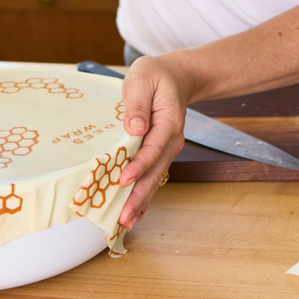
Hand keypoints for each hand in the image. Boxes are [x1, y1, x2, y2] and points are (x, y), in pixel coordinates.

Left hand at [117, 55, 188, 230]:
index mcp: (169, 122)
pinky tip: (134, 212)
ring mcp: (166, 148)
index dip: (138, 166)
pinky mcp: (160, 152)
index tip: (123, 180)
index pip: (153, 149)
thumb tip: (135, 128)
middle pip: (155, 171)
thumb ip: (138, 104)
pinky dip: (144, 194)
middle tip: (122, 217)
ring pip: (155, 178)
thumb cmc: (156, 75)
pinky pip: (152, 175)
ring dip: (141, 201)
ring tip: (125, 222)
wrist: (175, 76)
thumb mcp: (143, 79)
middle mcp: (171, 140)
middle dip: (139, 195)